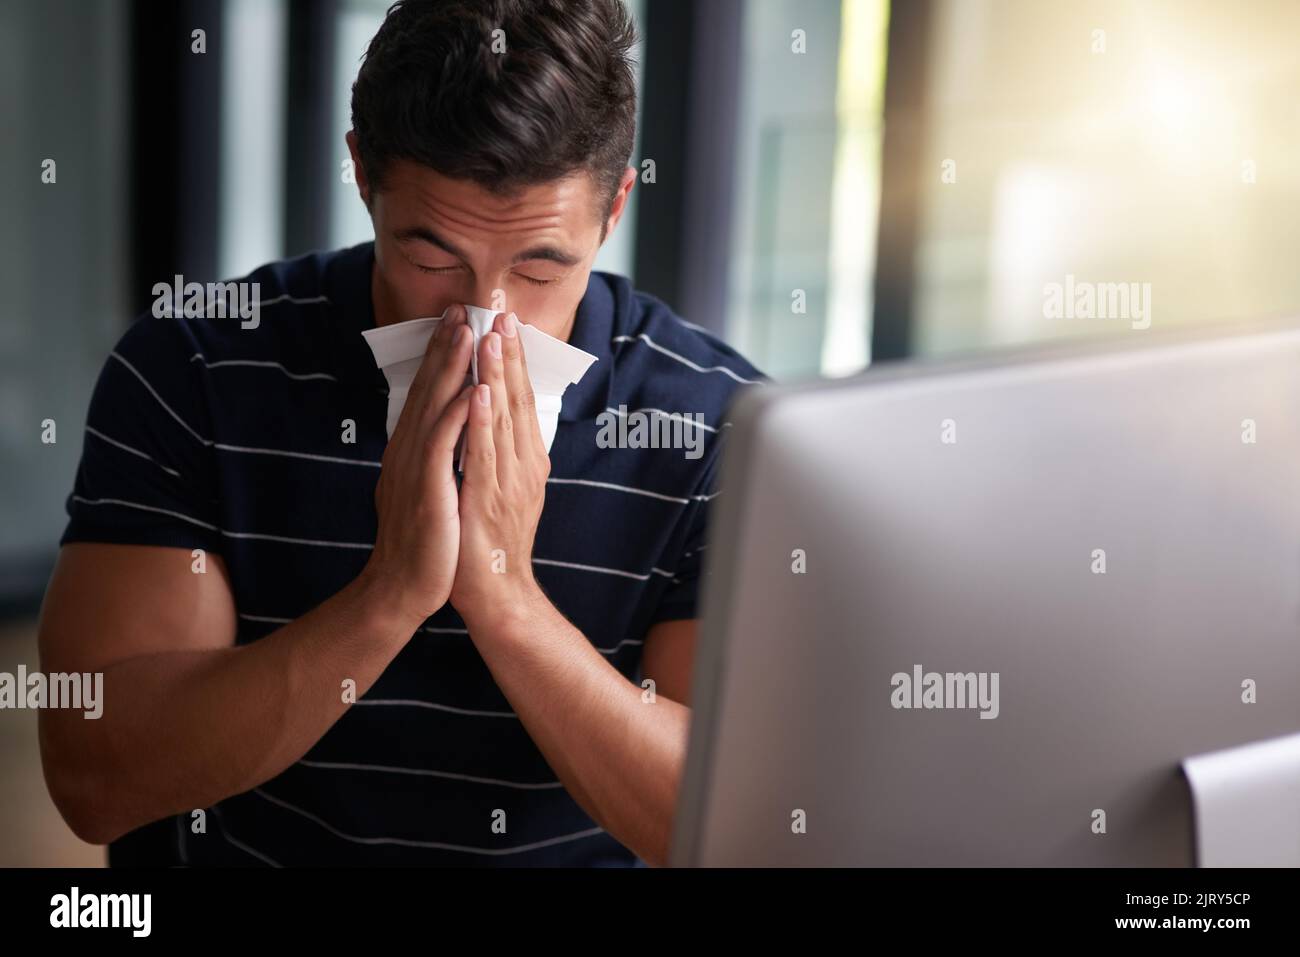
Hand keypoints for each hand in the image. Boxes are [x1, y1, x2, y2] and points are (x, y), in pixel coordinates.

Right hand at [360, 305, 474, 626]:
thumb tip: (449, 431)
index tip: (459, 323)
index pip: (428, 394)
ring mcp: (414, 470)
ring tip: (468, 332)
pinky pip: (442, 446)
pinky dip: (456, 415)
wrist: (403, 590)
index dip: (442, 357)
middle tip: (462, 309)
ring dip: (451, 368)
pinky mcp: (427, 491)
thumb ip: (435, 458)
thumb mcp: (428, 490)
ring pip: (434, 408)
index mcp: (411, 452)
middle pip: (428, 390)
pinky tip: (470, 390)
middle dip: (446, 348)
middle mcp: (408, 453)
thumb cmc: (424, 544)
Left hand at [450, 311, 550, 626]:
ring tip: (492, 335)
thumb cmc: (491, 542)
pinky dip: (483, 421)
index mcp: (526, 459)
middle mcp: (524, 464)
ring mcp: (509, 482)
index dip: (512, 358)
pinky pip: (485, 453)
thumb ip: (500, 451)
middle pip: (516, 398)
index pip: (518, 398)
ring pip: (504, 418)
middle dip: (508, 352)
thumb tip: (494, 414)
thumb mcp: (502, 486)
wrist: (497, 594)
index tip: (505, 320)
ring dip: (498, 374)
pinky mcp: (489, 500)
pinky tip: (480, 392)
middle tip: (502, 310)